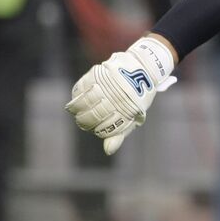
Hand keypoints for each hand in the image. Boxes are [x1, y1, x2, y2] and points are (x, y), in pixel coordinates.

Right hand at [65, 36, 176, 154]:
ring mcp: (106, 85)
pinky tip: (76, 99)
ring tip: (76, 112)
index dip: (97, 130)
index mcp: (127, 110)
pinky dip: (76, 95)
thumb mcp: (132, 118)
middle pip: (92, 115)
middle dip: (84, 121)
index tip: (94, 130)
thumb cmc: (136, 98)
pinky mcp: (98, 74)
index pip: (106, 127)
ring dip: (77, 110)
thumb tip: (108, 151)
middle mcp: (116, 97)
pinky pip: (81, 87)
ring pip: (84, 102)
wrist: (142, 69)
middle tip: (82, 123)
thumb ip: (119, 133)